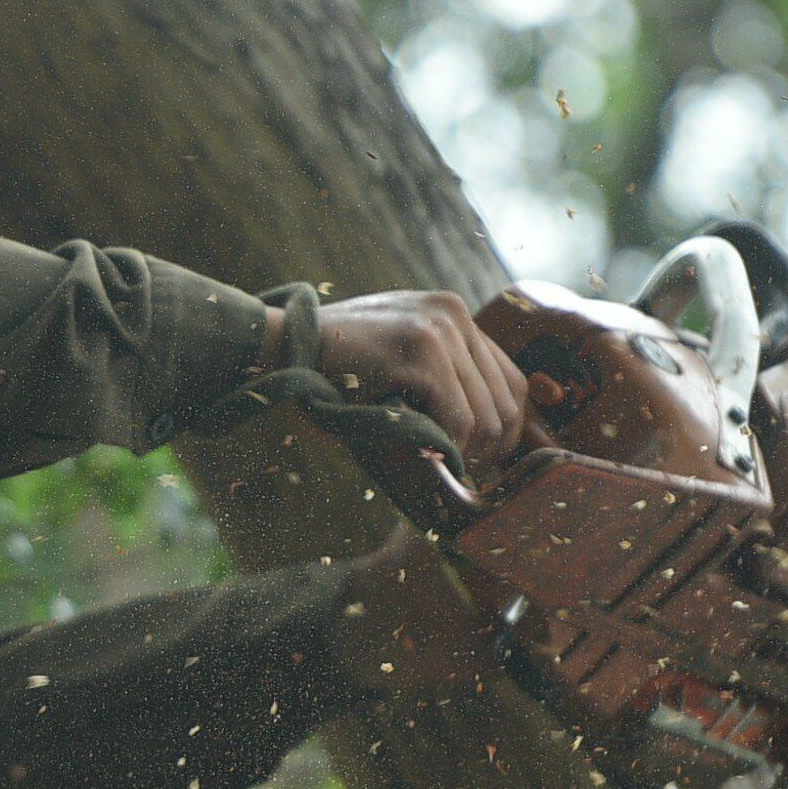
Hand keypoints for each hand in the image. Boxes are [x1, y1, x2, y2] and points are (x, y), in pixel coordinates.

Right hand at [281, 289, 532, 468]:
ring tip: (440, 466)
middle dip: (491, 449)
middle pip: (508, 400)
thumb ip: (437, 376)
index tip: (483, 462)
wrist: (277, 350)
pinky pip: (460, 421)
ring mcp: (439, 330)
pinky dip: (446, 448)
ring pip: (489, 416)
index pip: (510, 379)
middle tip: (465, 475)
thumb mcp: (394, 359)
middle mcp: (453, 314)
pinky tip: (422, 454)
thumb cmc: (330, 370)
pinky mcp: (421, 353)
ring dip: (467, 453)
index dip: (506, 430)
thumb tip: (486, 435)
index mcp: (451, 312)